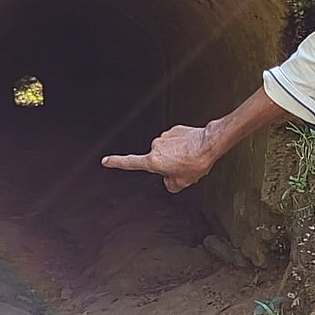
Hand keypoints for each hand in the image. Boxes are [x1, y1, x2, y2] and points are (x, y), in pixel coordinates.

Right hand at [101, 124, 215, 192]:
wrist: (209, 143)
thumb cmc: (196, 162)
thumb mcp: (182, 182)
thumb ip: (170, 185)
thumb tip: (168, 181)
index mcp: (154, 161)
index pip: (130, 162)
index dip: (116, 163)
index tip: (105, 161)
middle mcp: (156, 147)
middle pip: (157, 160)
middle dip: (167, 165)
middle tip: (183, 168)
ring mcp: (165, 136)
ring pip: (167, 151)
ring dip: (175, 155)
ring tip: (190, 158)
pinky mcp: (174, 130)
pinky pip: (175, 141)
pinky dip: (181, 146)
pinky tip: (191, 149)